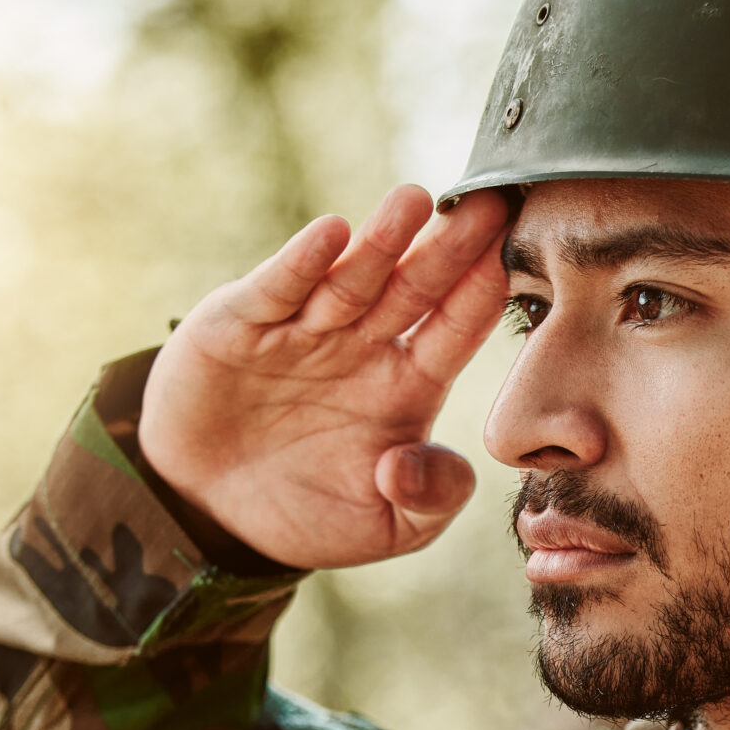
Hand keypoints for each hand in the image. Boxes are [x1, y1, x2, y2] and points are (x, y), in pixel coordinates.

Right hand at [140, 184, 512, 568]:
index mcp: (408, 384)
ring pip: (352, 278)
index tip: (520, 257)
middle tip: (489, 203)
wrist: (209, 513)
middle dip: (450, 248)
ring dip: (383, 241)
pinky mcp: (240, 324)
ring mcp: (303, 329)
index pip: (456, 330)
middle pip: (415, 288)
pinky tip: (333, 233)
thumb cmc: (310, 514)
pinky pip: (278, 289)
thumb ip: (431, 501)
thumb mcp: (387, 527)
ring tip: (416, 201)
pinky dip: (302, 262)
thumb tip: (417, 466)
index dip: (484, 294)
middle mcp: (362, 345)